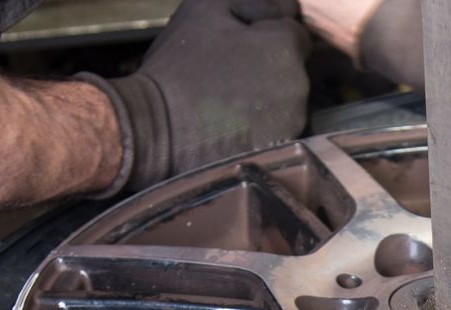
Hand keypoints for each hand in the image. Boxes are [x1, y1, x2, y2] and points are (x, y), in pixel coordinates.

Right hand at [83, 0, 311, 193]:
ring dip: (267, 101)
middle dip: (270, 69)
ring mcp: (290, 125)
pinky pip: (277, 133)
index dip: (267, 38)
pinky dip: (260, 129)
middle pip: (294, 72)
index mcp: (285, 49)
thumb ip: (257, 2)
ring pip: (287, 104)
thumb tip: (287, 9)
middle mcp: (298, 89)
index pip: (295, 35)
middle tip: (231, 75)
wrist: (152, 128)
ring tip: (229, 102)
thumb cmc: (178, 65)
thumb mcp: (208, 8)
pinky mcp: (276, 153)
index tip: (241, 48)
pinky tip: (233, 127)